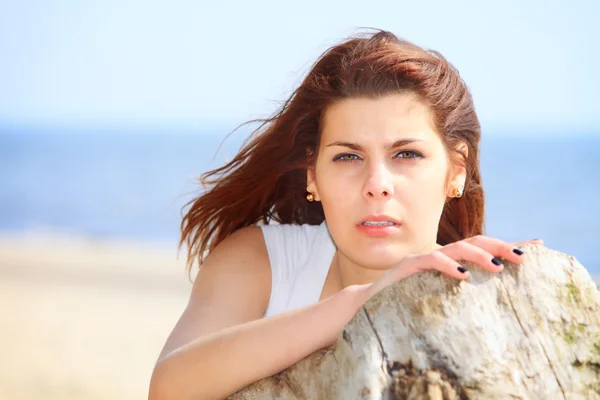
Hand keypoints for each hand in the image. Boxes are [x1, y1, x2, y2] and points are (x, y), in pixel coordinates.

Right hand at [366, 235, 539, 298]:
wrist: (370, 301)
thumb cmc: (405, 298)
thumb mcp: (438, 293)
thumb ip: (458, 288)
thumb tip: (489, 296)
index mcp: (452, 260)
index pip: (485, 248)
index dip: (509, 245)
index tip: (538, 245)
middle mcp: (441, 255)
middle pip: (476, 241)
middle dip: (501, 246)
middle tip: (523, 257)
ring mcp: (425, 257)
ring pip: (458, 248)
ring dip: (479, 256)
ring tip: (497, 267)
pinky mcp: (410, 265)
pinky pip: (431, 260)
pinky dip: (448, 265)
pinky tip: (462, 275)